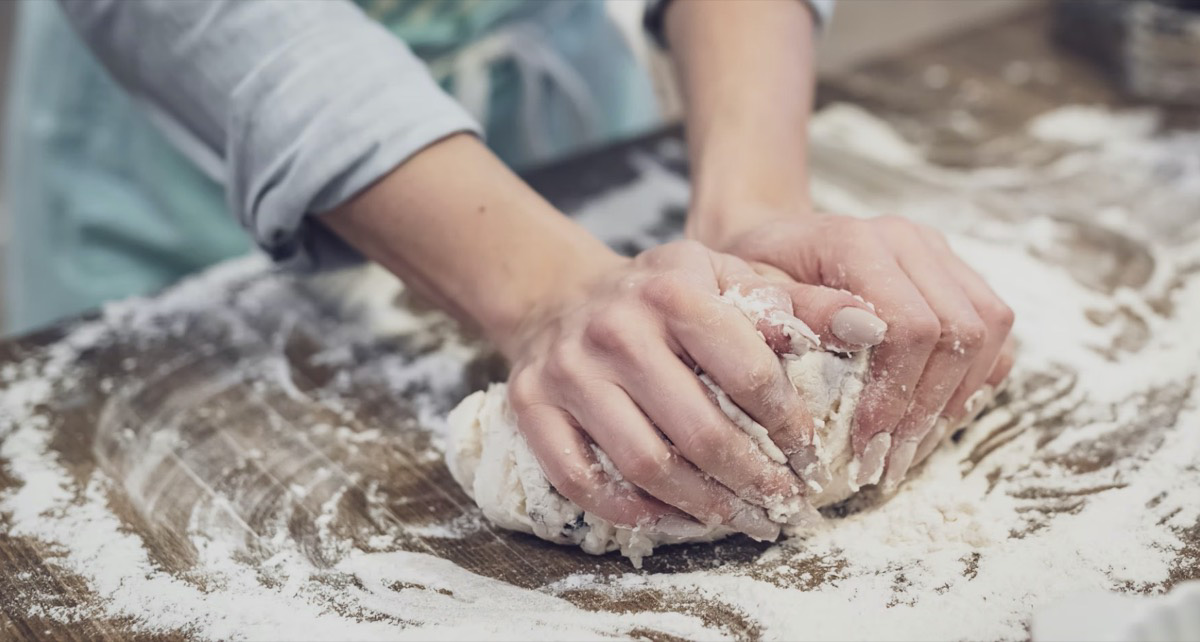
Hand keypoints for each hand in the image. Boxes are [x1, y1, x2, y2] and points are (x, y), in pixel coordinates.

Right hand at [496, 240, 869, 539]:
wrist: (563, 295)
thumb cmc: (663, 295)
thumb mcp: (729, 278)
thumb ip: (799, 302)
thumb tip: (872, 325)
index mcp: (674, 289)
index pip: (748, 372)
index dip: (789, 425)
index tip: (812, 455)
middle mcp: (616, 328)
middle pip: (698, 430)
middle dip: (752, 480)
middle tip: (783, 504)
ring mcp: (569, 370)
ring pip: (644, 463)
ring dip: (701, 505)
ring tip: (739, 518)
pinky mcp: (533, 405)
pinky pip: (582, 480)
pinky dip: (631, 511)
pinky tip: (670, 517)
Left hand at [710, 213, 1015, 490]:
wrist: (771, 244)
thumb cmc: (753, 278)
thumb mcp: (751, 297)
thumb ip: (798, 313)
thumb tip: (860, 334)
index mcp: (857, 241)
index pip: (910, 325)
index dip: (895, 395)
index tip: (865, 446)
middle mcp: (909, 240)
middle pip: (959, 331)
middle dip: (926, 410)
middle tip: (888, 464)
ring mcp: (939, 253)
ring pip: (989, 329)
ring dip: (955, 400)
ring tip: (910, 450)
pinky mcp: (955, 273)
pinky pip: (994, 331)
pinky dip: (973, 381)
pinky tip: (931, 419)